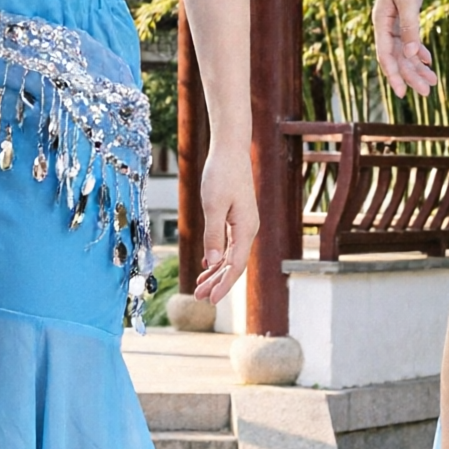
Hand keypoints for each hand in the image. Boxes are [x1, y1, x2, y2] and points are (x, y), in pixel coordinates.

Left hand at [195, 142, 257, 302]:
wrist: (230, 150)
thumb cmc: (221, 174)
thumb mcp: (213, 205)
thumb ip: (214, 235)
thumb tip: (215, 262)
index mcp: (246, 229)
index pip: (235, 265)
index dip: (223, 284)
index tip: (210, 299)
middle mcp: (249, 230)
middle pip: (234, 264)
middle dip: (217, 282)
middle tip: (199, 297)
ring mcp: (244, 224)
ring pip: (231, 256)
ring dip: (216, 272)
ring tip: (200, 286)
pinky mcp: (237, 218)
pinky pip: (229, 244)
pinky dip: (218, 257)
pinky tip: (208, 264)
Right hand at [374, 0, 436, 98]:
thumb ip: (410, 28)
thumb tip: (413, 56)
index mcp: (381, 21)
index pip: (386, 56)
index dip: (394, 76)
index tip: (402, 94)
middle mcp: (385, 23)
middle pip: (397, 57)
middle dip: (410, 75)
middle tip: (426, 92)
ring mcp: (394, 18)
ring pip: (404, 50)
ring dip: (417, 66)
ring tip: (432, 81)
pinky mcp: (404, 12)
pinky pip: (409, 38)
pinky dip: (419, 50)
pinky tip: (428, 60)